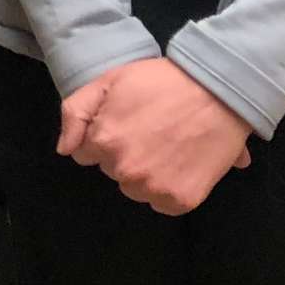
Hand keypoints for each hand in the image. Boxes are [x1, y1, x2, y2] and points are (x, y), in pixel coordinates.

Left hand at [56, 57, 251, 215]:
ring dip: (145, 174)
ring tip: (167, 145)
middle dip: (124, 154)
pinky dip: (169, 188)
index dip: (105, 137)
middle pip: (112, 171)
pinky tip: (180, 163)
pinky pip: (161, 204)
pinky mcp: (180, 200)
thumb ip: (76, 112)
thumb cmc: (163, 81)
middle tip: (151, 130)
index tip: (126, 123)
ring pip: (135, 189)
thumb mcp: (110, 80)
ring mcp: (154, 188)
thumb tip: (65, 150)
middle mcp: (125, 170)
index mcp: (104, 140)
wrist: (219, 91)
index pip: (86, 154)